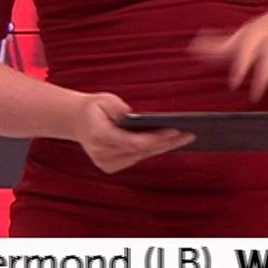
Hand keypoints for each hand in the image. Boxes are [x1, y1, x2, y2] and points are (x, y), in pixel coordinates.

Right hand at [68, 91, 192, 172]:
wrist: (76, 120)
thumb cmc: (95, 107)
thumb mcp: (105, 100)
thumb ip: (120, 109)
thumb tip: (142, 119)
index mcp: (99, 136)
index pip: (133, 142)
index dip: (156, 137)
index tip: (175, 129)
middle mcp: (102, 154)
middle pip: (142, 151)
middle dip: (167, 142)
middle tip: (191, 133)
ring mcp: (106, 163)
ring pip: (142, 156)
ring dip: (165, 147)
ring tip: (187, 137)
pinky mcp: (111, 167)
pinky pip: (138, 158)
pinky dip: (154, 149)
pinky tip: (171, 142)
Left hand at [192, 10, 267, 102]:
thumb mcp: (259, 38)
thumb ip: (227, 44)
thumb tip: (194, 46)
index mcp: (266, 24)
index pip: (247, 37)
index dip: (237, 59)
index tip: (233, 82)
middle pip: (259, 41)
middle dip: (247, 64)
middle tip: (238, 86)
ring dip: (266, 77)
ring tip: (260, 94)